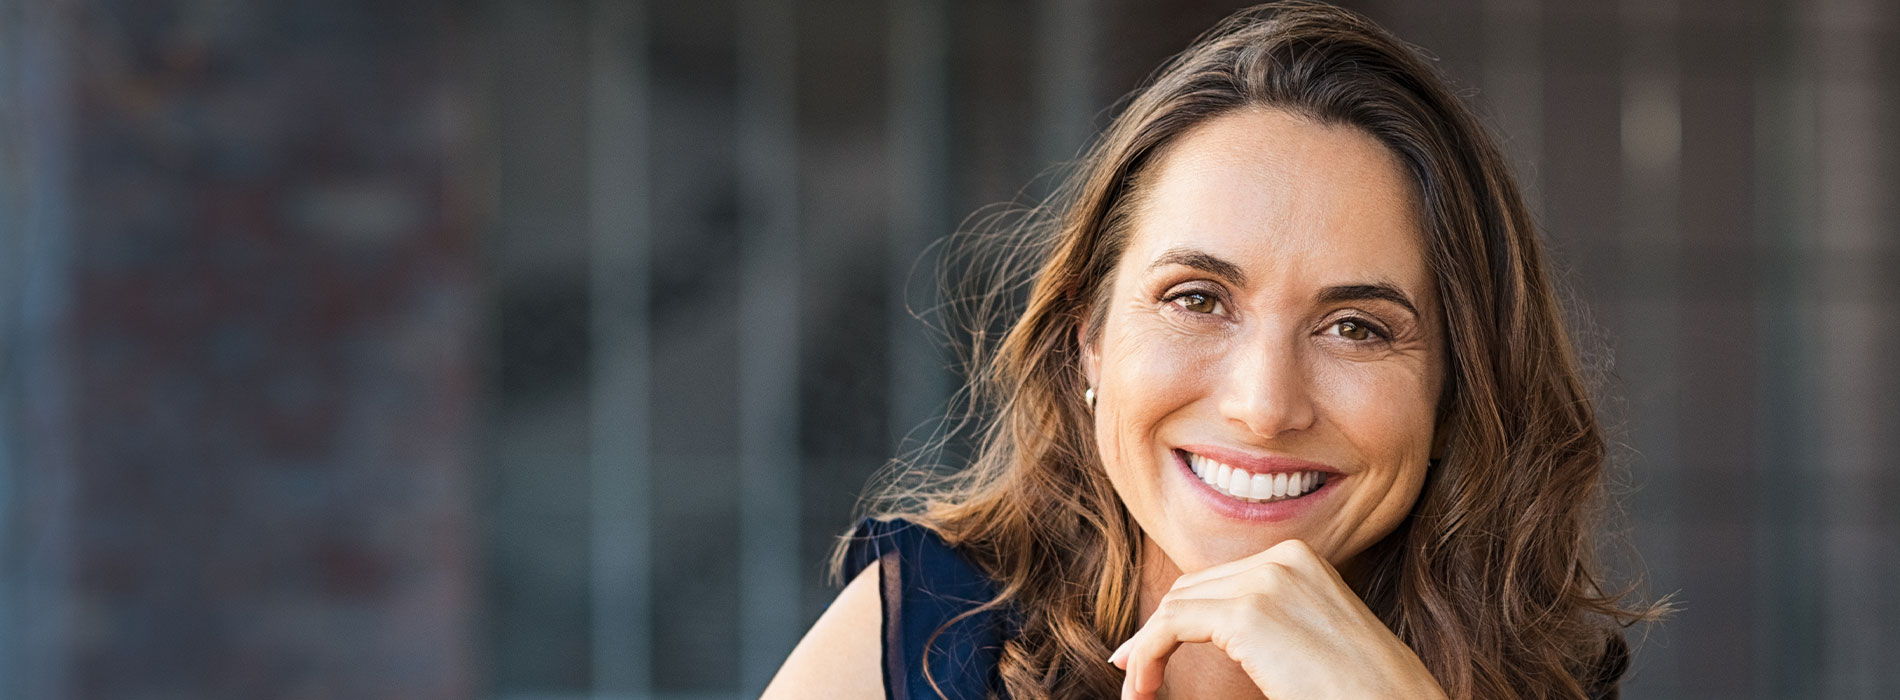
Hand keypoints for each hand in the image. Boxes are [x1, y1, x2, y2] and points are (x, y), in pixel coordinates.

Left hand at [1107, 538, 1446, 699]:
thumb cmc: (1363, 691)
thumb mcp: (1313, 641)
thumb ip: (1271, 625)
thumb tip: (1222, 634)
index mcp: (1302, 559)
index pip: (1219, 580)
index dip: (1177, 617)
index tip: (1148, 654)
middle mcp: (1283, 558)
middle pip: (1193, 588)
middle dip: (1158, 630)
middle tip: (1136, 672)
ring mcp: (1266, 581)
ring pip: (1176, 606)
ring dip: (1147, 647)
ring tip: (1139, 687)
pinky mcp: (1248, 614)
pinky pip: (1170, 627)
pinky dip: (1147, 655)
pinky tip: (1143, 687)